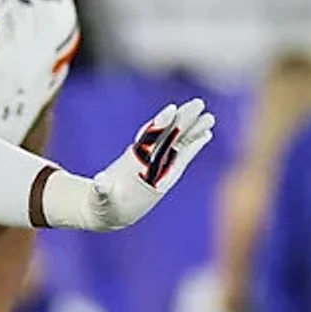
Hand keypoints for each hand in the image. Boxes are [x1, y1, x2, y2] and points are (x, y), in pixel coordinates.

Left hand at [86, 99, 216, 228]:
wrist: (108, 208)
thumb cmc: (104, 203)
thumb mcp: (102, 196)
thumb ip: (103, 189)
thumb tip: (100, 182)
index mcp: (134, 159)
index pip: (149, 137)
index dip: (159, 123)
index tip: (171, 109)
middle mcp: (147, 157)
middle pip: (167, 133)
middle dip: (182, 118)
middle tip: (199, 103)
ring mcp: (156, 162)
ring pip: (177, 141)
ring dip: (192, 129)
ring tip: (210, 117)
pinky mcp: (164, 170)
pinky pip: (181, 155)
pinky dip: (193, 145)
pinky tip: (206, 135)